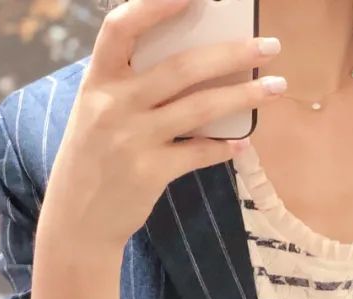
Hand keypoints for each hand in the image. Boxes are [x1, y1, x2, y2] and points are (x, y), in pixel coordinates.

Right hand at [42, 0, 285, 252]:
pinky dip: (224, 147)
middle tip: (269, 46)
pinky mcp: (149, 173)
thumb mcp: (96, 113)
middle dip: (233, 53)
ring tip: (276, 89)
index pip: (122, 27)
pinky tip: (242, 143)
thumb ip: (130, 86)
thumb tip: (194, 63)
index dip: (156, 4)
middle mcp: (113, 105)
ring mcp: (131, 140)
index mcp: (97, 81)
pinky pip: (197, 153)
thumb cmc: (92, 161)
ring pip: (199, 107)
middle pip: (182, 66)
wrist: (76, 223)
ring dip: (244, 96)